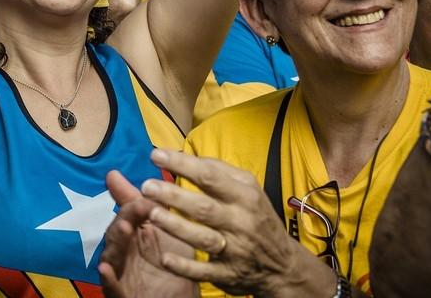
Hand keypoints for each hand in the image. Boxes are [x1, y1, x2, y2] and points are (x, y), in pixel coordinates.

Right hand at [99, 171, 192, 297]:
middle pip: (117, 233)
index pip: (128, 215)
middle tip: (132, 210)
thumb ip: (155, 206)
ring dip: (116, 244)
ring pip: (112, 257)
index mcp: (134, 236)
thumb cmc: (174, 265)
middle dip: (123, 221)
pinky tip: (105, 270)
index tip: (144, 197)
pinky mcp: (121, 295)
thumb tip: (146, 175)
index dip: (133, 205)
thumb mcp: (169, 233)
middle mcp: (123, 253)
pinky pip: (111, 288)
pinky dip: (108, 280)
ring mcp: (120, 274)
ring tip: (123, 230)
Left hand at [141, 149, 335, 297]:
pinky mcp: (228, 274)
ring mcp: (235, 250)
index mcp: (245, 196)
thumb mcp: (249, 189)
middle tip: (147, 186)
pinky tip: (166, 258)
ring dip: (176, 226)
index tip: (156, 155)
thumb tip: (185, 156)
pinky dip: (185, 267)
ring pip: (202, 238)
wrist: (283, 265)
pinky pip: (204, 271)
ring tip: (152, 213)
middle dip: (174, 195)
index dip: (182, 165)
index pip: (210, 176)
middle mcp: (240, 222)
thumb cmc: (257, 218)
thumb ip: (221, 171)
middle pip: (203, 207)